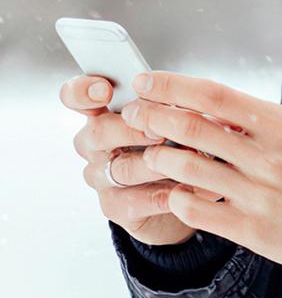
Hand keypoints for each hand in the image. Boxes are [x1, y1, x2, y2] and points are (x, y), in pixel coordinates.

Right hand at [60, 75, 198, 245]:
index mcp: (104, 113)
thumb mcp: (176, 116)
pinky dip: (166, 192)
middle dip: (133, 129)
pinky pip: (136, 200)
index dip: (83, 91)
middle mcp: (95, 145)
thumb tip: (176, 95)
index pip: (76, 96)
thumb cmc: (177, 143)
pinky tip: (188, 186)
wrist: (182, 192)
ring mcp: (102, 177)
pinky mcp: (116, 207)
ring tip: (190, 157)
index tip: (105, 91)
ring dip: (157, 162)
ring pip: (121, 168)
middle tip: (162, 131)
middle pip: (98, 132)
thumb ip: (169, 103)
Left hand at [120, 71, 281, 271]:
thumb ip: (272, 116)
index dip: (174, 86)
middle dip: (153, 116)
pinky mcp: (251, 230)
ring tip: (148, 152)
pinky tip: (173, 191)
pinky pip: (198, 211)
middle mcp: (267, 157)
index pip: (215, 97)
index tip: (148, 81)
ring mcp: (257, 195)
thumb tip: (232, 108)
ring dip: (158, 157)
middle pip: (193, 128)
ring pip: (187, 169)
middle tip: (134, 114)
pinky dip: (177, 198)